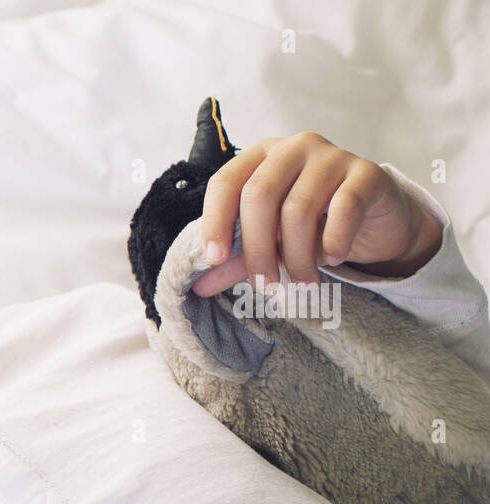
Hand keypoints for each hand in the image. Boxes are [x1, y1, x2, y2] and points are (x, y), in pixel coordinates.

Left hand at [192, 132, 441, 297]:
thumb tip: (198, 287)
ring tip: (302, 282)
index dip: (215, 221)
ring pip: (299, 209)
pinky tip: (332, 259)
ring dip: (297, 257)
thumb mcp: (269, 242)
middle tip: (265, 285)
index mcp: (261, 156)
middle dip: (257, 249)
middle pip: (259, 196)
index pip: (226, 182)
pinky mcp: (367, 173)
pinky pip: (343, 209)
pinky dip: (333, 242)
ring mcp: (332, 156)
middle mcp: (294, 147)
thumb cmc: (311, 226)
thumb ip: (235, 259)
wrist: (373, 219)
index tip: (215, 259)